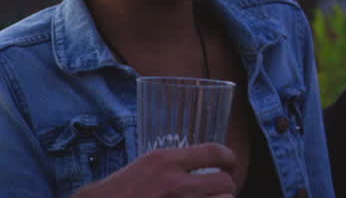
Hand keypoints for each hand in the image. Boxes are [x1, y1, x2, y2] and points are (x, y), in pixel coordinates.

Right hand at [73, 143, 236, 197]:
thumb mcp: (144, 167)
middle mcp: (173, 183)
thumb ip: (172, 165)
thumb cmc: (115, 192)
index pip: (213, 152)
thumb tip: (200, 166)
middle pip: (224, 182)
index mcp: (164, 161)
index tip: (231, 164)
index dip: (230, 158)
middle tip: (222, 191)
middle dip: (226, 187)